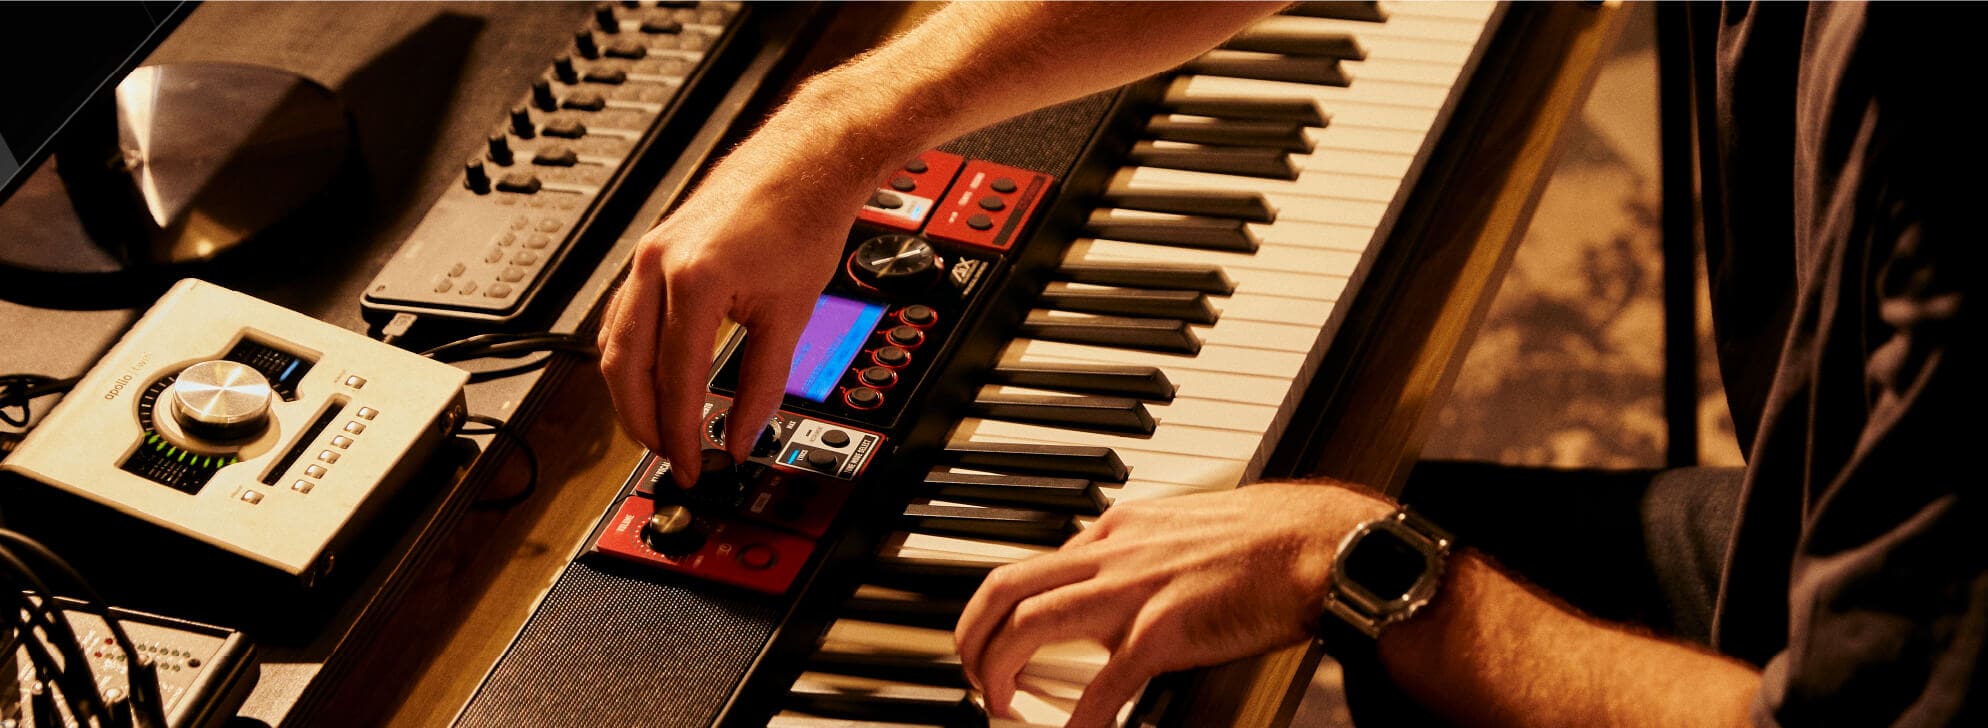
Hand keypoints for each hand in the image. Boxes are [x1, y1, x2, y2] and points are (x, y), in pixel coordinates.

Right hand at [597, 130, 867, 486]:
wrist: (804, 160)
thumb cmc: (802, 217)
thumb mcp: (790, 313)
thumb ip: (764, 384)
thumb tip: (745, 434)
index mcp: (695, 281)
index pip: (675, 381)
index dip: (681, 433)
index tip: (693, 466)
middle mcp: (658, 265)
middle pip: (625, 367)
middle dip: (642, 422)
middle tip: (670, 456)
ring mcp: (647, 255)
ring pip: (614, 342)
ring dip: (629, 392)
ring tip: (660, 429)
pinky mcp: (649, 251)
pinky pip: (622, 315)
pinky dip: (631, 356)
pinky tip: (649, 379)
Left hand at [955, 482, 1391, 726]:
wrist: (1320, 546)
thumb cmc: (1270, 539)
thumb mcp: (1184, 526)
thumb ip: (1142, 551)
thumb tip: (1116, 581)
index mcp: (1116, 528)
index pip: (1031, 563)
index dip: (995, 606)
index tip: (989, 638)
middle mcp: (1113, 553)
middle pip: (1006, 588)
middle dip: (971, 636)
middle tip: (970, 675)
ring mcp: (1135, 591)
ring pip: (1030, 625)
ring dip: (998, 672)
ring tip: (998, 706)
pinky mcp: (1165, 632)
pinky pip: (1103, 686)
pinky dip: (1080, 721)